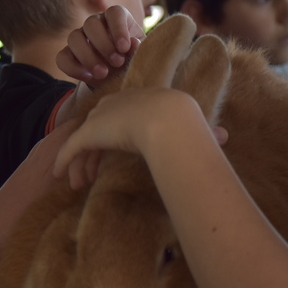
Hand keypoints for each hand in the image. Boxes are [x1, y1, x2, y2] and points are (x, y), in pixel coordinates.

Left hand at [52, 88, 226, 189]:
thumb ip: (206, 132)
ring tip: (78, 185)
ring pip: (83, 143)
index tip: (112, 159)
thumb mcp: (197, 127)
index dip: (114, 139)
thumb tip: (226, 137)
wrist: (170, 119)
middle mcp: (115, 105)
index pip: (119, 120)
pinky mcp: (89, 133)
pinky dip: (65, 162)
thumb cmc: (187, 124)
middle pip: (96, 131)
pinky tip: (61, 175)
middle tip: (88, 177)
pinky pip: (71, 149)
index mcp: (139, 101)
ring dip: (80, 164)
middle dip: (92, 154)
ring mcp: (100, 118)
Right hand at [57, 6, 144, 86]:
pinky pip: (62, 57)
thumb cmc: (132, 61)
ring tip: (103, 73)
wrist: (118, 77)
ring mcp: (80, 38)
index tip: (124, 47)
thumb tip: (133, 44)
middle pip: (91, 23)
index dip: (118, 28)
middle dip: (103, 44)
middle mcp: (96, 24)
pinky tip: (88, 77)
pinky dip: (73, 68)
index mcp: (117, 19)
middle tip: (117, 62)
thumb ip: (138, 50)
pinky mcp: (68, 54)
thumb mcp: (140, 56)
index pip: (114, 13)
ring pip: (74, 37)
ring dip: (87, 57)